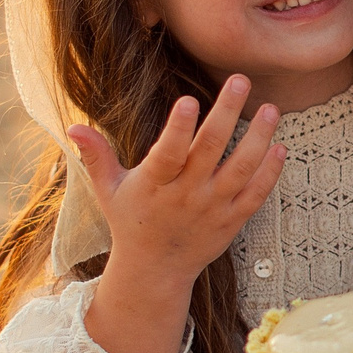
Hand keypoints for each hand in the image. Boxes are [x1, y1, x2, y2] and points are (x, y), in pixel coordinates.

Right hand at [68, 76, 282, 283]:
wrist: (155, 272)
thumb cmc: (130, 222)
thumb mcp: (108, 190)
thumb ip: (95, 155)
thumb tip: (72, 125)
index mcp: (154, 185)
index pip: (167, 154)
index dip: (178, 128)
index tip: (189, 100)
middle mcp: (186, 195)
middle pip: (210, 150)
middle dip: (226, 113)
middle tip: (241, 80)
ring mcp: (212, 208)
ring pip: (241, 169)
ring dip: (258, 137)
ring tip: (270, 108)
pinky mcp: (232, 221)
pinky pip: (256, 194)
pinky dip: (270, 172)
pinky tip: (280, 146)